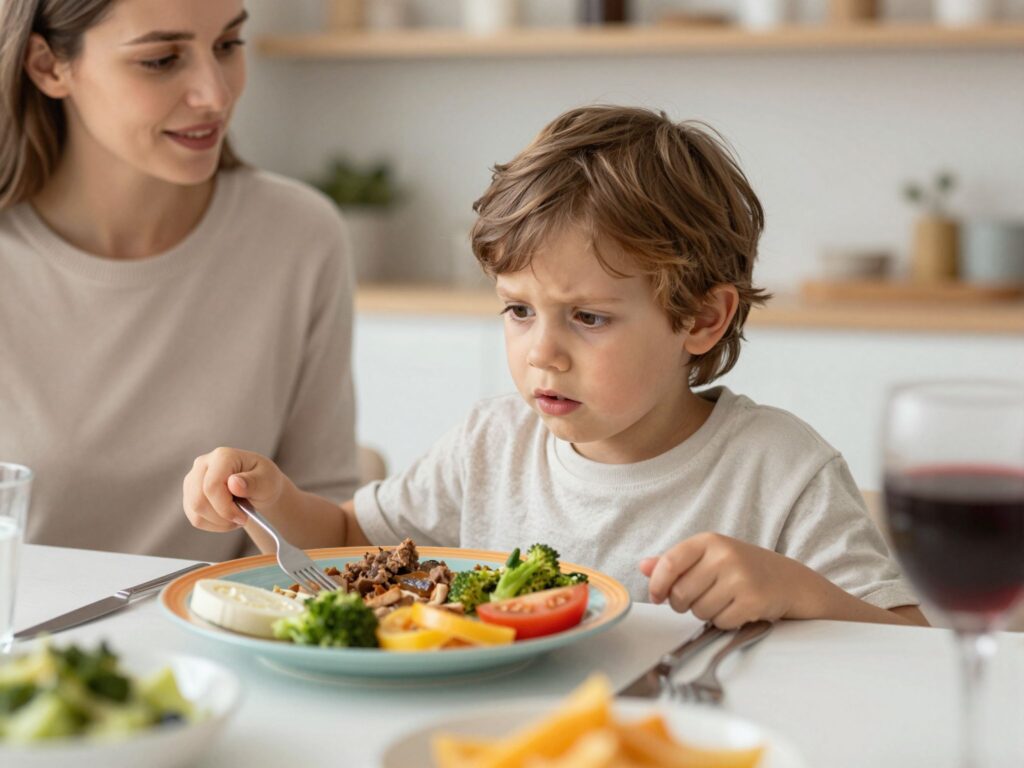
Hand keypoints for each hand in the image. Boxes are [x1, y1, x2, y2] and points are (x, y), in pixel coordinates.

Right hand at [183, 447, 289, 532]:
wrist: (259, 487)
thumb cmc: (264, 481)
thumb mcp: (268, 480)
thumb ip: (253, 482)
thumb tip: (234, 483)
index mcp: (223, 456)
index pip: (211, 486)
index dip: (225, 507)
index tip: (243, 517)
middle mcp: (203, 464)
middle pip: (199, 500)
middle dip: (222, 516)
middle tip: (241, 519)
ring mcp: (193, 480)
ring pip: (195, 511)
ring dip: (219, 522)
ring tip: (238, 516)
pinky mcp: (190, 495)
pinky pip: (195, 518)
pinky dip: (213, 525)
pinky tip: (228, 518)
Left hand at [640, 533, 827, 628]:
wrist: (789, 581)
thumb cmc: (743, 569)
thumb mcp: (709, 557)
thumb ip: (675, 562)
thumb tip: (643, 567)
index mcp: (709, 541)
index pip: (670, 563)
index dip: (657, 584)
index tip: (657, 596)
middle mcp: (724, 555)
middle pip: (680, 593)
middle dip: (683, 604)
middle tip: (699, 599)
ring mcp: (740, 577)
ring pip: (698, 610)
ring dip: (705, 613)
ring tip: (722, 601)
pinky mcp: (753, 600)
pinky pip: (720, 622)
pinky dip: (724, 622)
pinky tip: (736, 610)